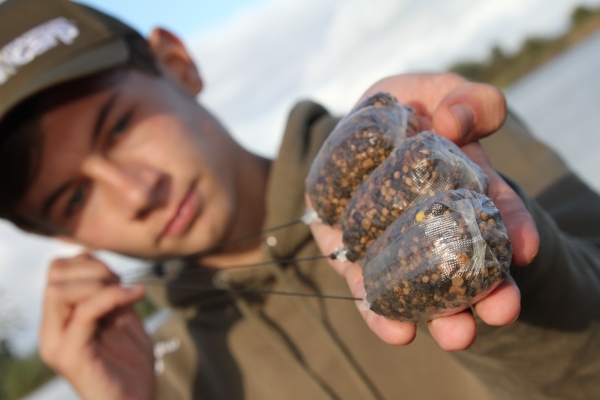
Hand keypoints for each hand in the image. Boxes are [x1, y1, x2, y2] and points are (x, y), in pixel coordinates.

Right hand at [39, 254, 154, 399]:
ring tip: (128, 293)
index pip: (58, 270)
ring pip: (62, 290)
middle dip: (95, 268)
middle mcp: (52, 330)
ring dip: (102, 283)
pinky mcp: (71, 356)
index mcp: (60, 319)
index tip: (117, 275)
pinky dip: (112, 296)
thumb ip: (110, 292)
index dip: (88, 261)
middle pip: (55, 274)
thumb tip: (103, 262)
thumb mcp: (121, 317)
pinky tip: (136, 295)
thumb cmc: (131, 365)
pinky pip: (84, 313)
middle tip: (122, 283)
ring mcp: (58, 344)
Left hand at [309, 73, 538, 350]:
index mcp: (464, 190)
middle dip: (487, 290)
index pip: (495, 211)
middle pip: (465, 263)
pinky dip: (381, 312)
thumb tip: (454, 123)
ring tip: (456, 335)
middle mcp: (434, 226)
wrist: (347, 136)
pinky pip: (368, 289)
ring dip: (441, 314)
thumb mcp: (436, 92)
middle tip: (502, 311)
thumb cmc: (399, 112)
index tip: (526, 248)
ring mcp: (393, 245)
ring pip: (420, 287)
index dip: (512, 226)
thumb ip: (466, 100)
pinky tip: (397, 331)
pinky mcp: (353, 257)